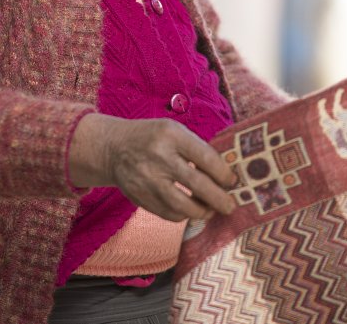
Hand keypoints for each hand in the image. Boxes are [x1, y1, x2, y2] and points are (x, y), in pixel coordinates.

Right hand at [68, 113, 236, 221]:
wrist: (114, 147)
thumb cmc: (153, 137)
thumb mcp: (173, 130)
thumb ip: (197, 149)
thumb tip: (227, 176)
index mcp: (171, 134)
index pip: (206, 158)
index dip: (224, 174)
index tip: (233, 182)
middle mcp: (159, 156)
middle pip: (198, 186)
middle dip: (220, 200)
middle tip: (230, 206)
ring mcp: (147, 179)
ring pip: (184, 207)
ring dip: (203, 212)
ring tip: (210, 210)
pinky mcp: (140, 197)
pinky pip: (169, 215)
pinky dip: (184, 215)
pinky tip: (189, 209)